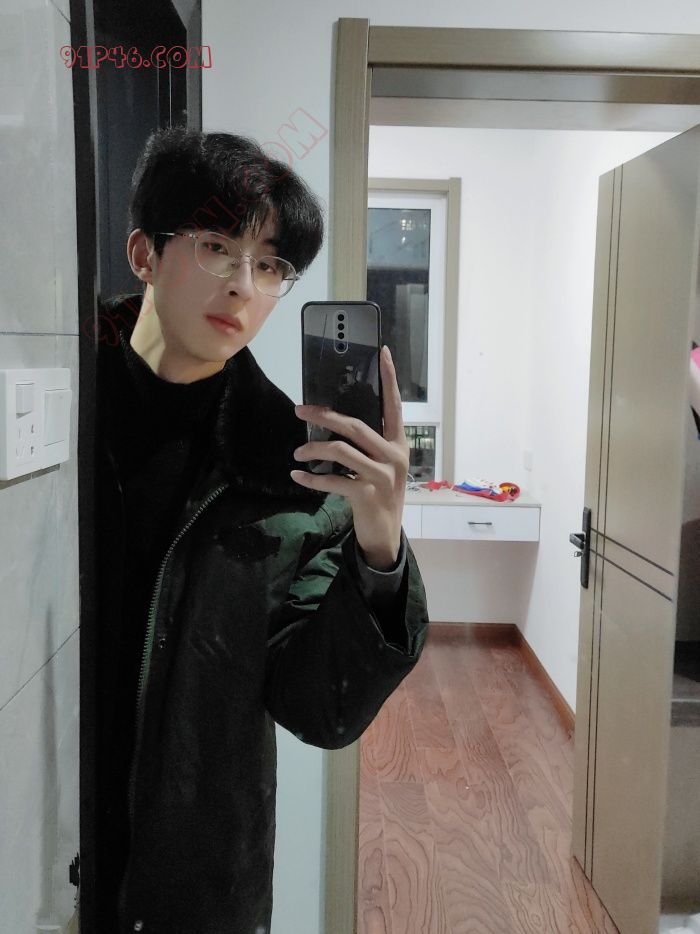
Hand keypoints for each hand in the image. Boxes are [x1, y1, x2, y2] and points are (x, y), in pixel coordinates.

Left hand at [291, 346, 409, 569]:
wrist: (385, 534)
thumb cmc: (379, 494)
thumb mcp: (382, 466)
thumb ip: (368, 445)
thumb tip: (335, 422)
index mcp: (398, 443)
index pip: (394, 404)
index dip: (389, 378)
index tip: (382, 351)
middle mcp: (394, 455)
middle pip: (355, 426)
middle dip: (324, 416)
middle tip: (300, 411)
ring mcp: (382, 475)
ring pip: (340, 450)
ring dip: (312, 450)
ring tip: (297, 454)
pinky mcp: (367, 495)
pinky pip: (332, 480)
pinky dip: (311, 478)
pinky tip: (297, 476)